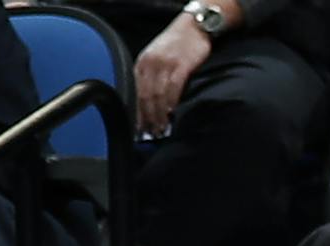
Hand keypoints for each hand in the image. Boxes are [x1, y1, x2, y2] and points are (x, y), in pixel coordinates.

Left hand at [135, 14, 212, 136]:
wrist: (193, 28)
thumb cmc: (175, 45)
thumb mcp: (155, 58)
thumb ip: (150, 77)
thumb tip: (148, 105)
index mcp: (142, 63)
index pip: (136, 93)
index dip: (138, 113)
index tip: (140, 128)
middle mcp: (151, 63)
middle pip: (146, 97)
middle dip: (149, 118)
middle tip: (153, 132)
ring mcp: (165, 64)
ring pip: (158, 95)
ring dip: (160, 114)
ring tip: (162, 128)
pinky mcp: (181, 66)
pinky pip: (173, 88)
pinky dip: (172, 102)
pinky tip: (172, 113)